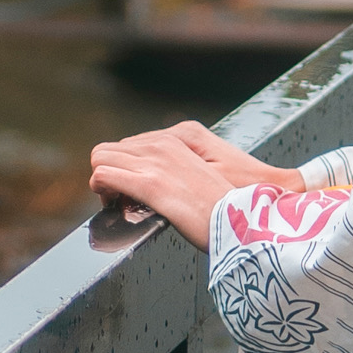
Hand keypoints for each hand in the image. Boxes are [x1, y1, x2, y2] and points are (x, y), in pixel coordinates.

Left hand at [88, 118, 300, 248]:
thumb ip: (182, 166)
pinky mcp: (151, 185)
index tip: (133, 190)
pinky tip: (112, 203)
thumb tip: (161, 177)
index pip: (133, 144)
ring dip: (103, 181)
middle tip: (120, 198)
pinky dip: (101, 188)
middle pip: (112, 148)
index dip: (127, 166)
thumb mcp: (206, 173)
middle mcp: (165, 143)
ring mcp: (157, 162)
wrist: (251, 216)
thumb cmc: (233, 202)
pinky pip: (106, 176)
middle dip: (111, 172)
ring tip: (118, 203)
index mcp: (181, 135)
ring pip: (101, 157)